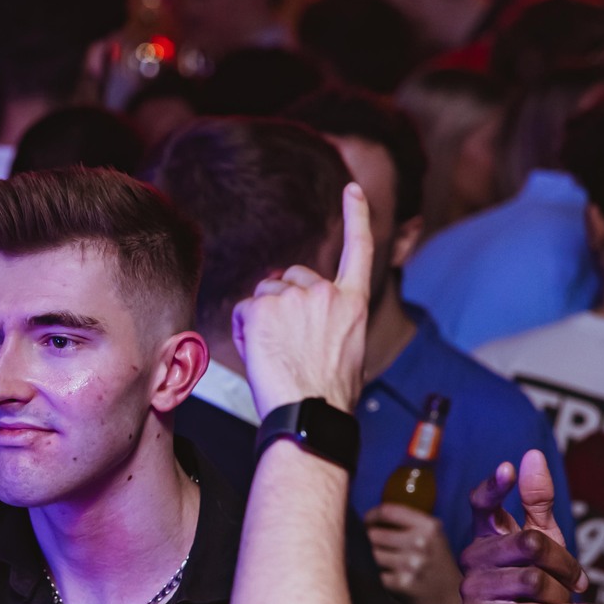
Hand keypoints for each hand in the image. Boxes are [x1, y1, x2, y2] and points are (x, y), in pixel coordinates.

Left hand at [232, 184, 372, 417]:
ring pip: (265, 296)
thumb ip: (331, 322)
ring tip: (277, 355)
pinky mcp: (264, 308)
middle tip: (287, 344)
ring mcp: (295, 298)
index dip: (356, 216)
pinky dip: (245, 331)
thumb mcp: (347, 351)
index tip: (352, 189)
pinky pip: (244, 310)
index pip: (360, 249)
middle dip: (282, 303)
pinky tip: (260, 354)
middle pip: (291, 277)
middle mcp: (327, 293)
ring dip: (263, 320)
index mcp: (354, 303)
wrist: (311, 414)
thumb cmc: (327, 395)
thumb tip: (306, 320)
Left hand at [364, 505, 463, 603]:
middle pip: (374, 534)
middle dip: (371, 539)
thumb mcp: (432, 535)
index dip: (372, 516)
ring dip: (374, 558)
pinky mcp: (402, 583)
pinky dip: (380, 575)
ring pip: (373, 553)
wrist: (451, 597)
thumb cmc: (436, 561)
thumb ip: (407, 522)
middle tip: (378, 546)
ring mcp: (411, 564)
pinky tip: (391, 576)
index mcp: (429, 526)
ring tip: (387, 562)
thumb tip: (371, 518)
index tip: (368, 522)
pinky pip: (376, 573)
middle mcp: (421, 542)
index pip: (387, 511)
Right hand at [459, 451, 592, 603]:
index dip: (495, 486)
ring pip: (532, 579)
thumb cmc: (537, 597)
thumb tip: (530, 455)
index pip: (483, 504)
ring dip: (563, 594)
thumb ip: (537, 503)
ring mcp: (471, 590)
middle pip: (529, 543)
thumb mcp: (545, 545)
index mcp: (486, 537)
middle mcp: (472, 559)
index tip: (508, 468)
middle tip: (579, 580)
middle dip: (564, 563)